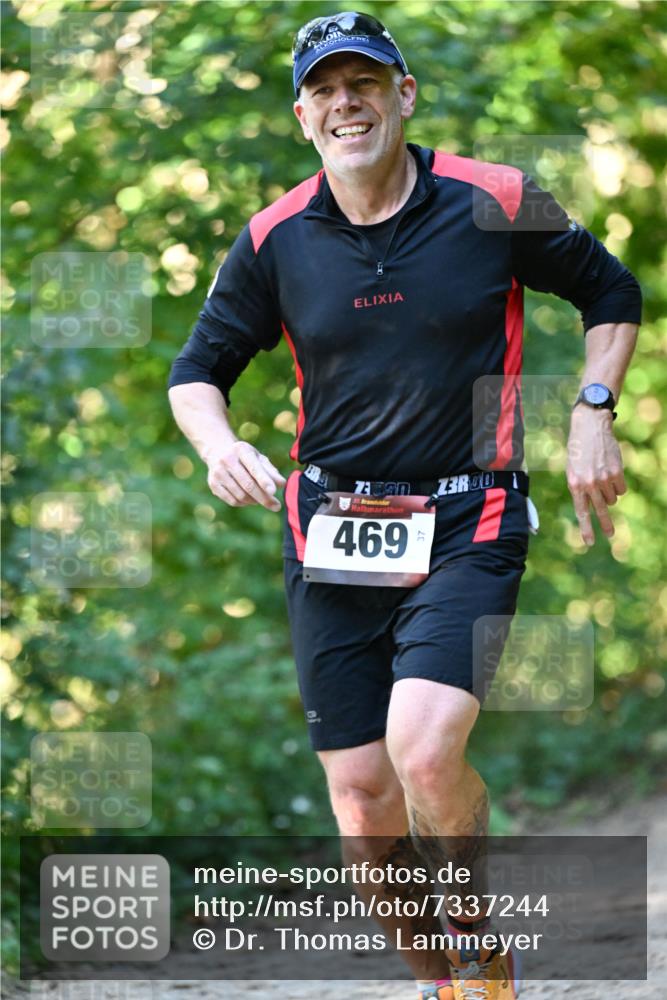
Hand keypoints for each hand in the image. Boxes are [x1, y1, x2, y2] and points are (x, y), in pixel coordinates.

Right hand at [206, 441, 285, 511]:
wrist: (218, 453)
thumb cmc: (245, 458)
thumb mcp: (259, 459)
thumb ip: (271, 471)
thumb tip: (282, 484)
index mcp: (241, 449)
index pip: (254, 468)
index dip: (264, 480)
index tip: (273, 492)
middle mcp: (227, 459)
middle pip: (248, 485)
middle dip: (264, 497)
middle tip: (276, 506)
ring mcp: (218, 472)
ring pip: (240, 495)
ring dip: (255, 501)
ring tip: (262, 499)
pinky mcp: (213, 484)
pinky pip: (232, 500)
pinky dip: (244, 503)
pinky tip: (250, 499)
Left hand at [566, 409, 626, 545]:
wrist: (590, 427)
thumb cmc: (578, 450)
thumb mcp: (572, 470)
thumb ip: (579, 488)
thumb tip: (591, 507)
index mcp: (574, 484)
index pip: (581, 512)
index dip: (586, 528)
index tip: (589, 542)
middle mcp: (589, 484)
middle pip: (600, 510)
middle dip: (605, 524)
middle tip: (611, 534)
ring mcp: (604, 479)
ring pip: (612, 499)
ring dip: (609, 493)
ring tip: (602, 478)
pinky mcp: (617, 473)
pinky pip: (621, 490)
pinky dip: (618, 485)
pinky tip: (611, 472)